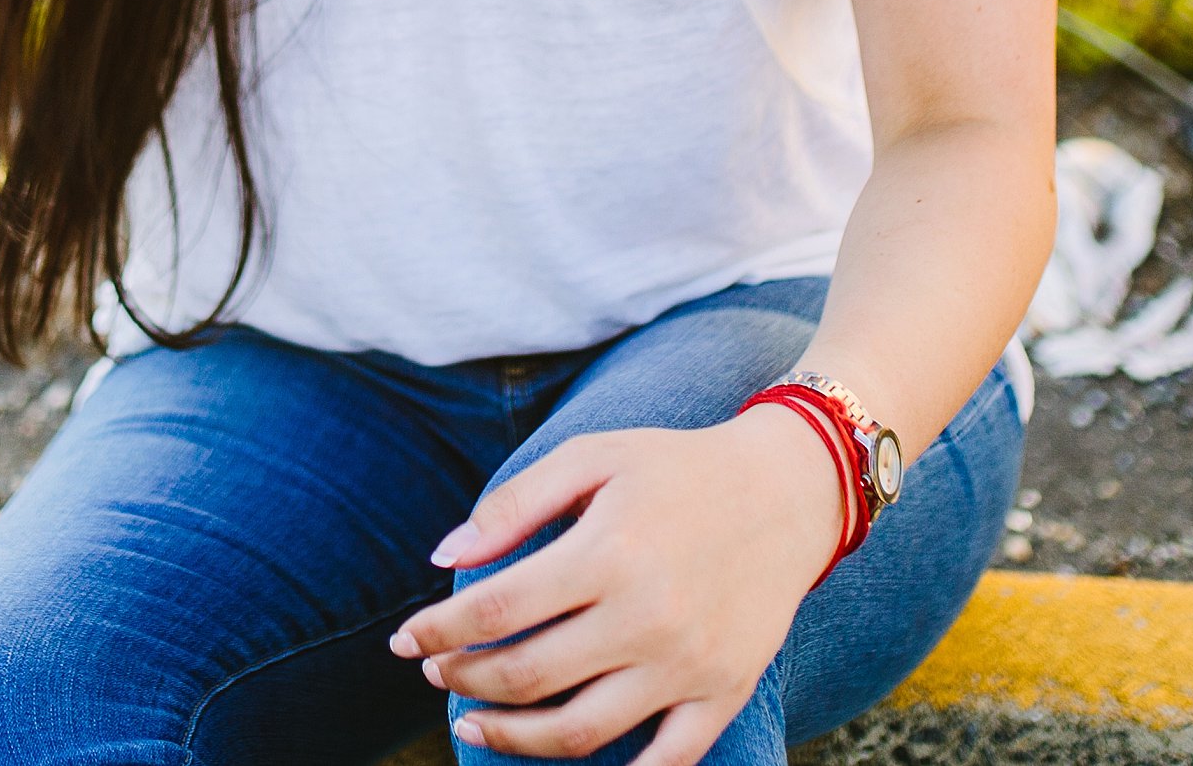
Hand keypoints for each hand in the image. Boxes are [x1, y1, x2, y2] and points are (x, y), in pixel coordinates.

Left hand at [389, 411, 842, 763]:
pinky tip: (564, 753)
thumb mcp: (592, 458)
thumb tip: (443, 558)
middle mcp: (648, 616)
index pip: (497, 609)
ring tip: (474, 723)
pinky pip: (666, 762)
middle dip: (464, 680)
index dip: (438, 631)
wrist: (788, 491)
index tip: (404, 641)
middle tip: (437, 673)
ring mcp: (688, 664)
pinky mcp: (724, 692)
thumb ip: (513, 504)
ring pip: (580, 731)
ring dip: (512, 736)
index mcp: (609, 552)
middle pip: (527, 676)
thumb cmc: (674, 469)